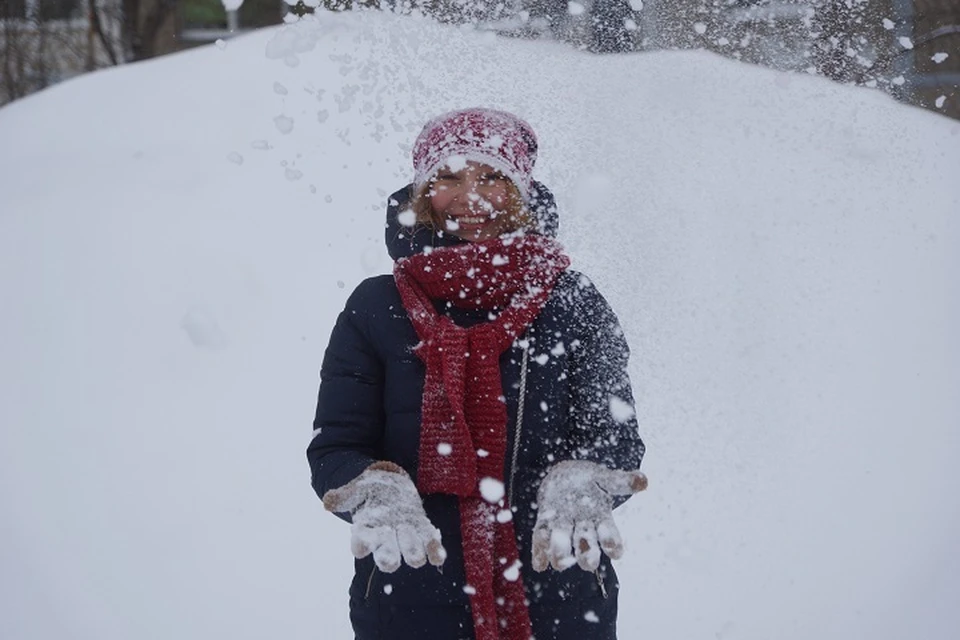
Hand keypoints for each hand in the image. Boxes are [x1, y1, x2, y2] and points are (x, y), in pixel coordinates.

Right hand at [323, 461, 446, 572]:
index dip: (361, 547)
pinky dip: (434, 552)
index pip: (360, 545)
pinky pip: (430, 544)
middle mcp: (385, 539)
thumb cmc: (367, 487)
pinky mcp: (422, 529)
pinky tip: (438, 556)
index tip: (362, 545)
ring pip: (411, 554)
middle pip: (387, 557)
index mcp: (365, 531)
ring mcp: (405, 536)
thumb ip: (342, 495)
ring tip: (417, 554)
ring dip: (414, 553)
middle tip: (390, 558)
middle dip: (390, 558)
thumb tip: (327, 501)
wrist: (387, 481)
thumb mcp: (355, 488)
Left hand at [531, 460, 646, 572]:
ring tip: (560, 560)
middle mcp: (583, 531)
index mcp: (601, 520)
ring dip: (561, 555)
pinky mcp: (544, 526)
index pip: (611, 539)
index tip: (615, 551)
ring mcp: (563, 530)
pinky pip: (540, 542)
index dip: (613, 546)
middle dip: (588, 556)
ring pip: (562, 550)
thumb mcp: (605, 478)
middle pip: (588, 551)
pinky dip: (539, 554)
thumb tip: (644, 481)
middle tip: (588, 558)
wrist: (565, 477)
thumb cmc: (590, 481)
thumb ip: (622, 481)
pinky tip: (539, 564)